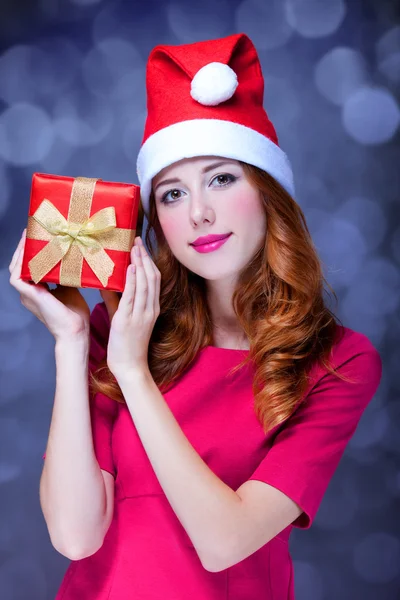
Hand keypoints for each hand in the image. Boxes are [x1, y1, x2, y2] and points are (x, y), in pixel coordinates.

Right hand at [9, 229, 90, 341]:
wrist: (75, 330)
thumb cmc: (75, 314)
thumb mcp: (70, 287)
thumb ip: (66, 274)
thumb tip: (72, 257)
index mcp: (38, 290)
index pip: (29, 267)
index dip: (30, 252)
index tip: (37, 237)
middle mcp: (29, 292)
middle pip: (20, 265)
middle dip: (23, 247)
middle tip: (30, 231)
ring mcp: (27, 294)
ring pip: (16, 268)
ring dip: (20, 251)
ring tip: (27, 236)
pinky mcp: (28, 295)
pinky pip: (17, 276)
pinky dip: (20, 263)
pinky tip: (27, 251)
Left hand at [105, 236, 160, 379]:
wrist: (130, 366)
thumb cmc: (126, 344)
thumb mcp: (122, 317)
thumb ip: (117, 300)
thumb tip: (107, 283)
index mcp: (151, 308)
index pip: (153, 280)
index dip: (148, 261)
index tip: (140, 247)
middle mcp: (150, 309)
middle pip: (151, 277)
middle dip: (144, 257)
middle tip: (136, 240)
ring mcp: (141, 314)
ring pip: (145, 283)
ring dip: (140, 263)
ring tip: (134, 248)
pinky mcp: (129, 320)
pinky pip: (133, 296)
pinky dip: (133, 280)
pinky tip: (131, 268)